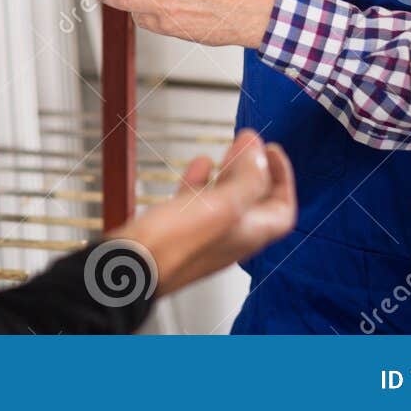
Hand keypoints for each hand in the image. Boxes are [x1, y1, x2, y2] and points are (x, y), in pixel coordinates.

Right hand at [113, 130, 295, 296]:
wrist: (127, 267)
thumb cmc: (171, 248)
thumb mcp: (221, 207)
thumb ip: (247, 180)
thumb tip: (259, 154)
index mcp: (247, 235)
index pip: (281, 209)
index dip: (283, 178)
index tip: (272, 152)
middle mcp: (229, 237)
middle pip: (254, 201)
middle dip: (255, 168)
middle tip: (251, 143)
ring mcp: (202, 233)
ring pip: (226, 198)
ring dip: (231, 171)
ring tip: (228, 148)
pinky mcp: (177, 228)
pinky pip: (196, 201)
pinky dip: (202, 179)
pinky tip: (199, 165)